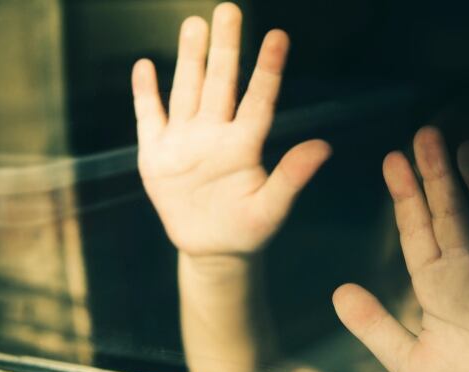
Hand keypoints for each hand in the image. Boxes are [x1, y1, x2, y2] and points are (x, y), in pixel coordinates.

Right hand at [132, 3, 330, 256]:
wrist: (211, 249)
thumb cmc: (247, 230)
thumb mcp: (271, 209)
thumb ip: (292, 177)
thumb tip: (323, 148)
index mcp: (244, 145)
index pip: (258, 99)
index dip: (268, 69)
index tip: (279, 37)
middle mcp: (215, 134)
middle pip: (221, 83)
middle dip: (225, 47)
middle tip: (230, 11)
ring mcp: (184, 141)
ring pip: (187, 90)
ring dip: (190, 58)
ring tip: (194, 25)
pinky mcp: (156, 155)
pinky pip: (149, 117)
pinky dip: (145, 93)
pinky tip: (145, 67)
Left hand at [333, 127, 468, 371]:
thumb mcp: (406, 360)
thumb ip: (374, 325)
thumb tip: (338, 294)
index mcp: (438, 286)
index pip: (418, 230)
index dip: (405, 195)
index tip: (392, 161)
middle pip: (452, 214)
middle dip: (437, 175)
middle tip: (424, 135)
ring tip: (466, 149)